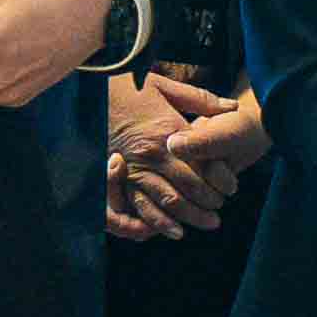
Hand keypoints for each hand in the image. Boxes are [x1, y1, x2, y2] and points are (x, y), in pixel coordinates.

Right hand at [104, 71, 258, 238]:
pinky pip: (136, 205)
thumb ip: (200, 99)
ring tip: (202, 226)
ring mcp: (133, 167)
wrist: (84, 90)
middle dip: (206, 205)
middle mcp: (153, 153)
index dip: (221, 180)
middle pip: (187, 188)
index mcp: (169, 132)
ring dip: (186, 218)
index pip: (203, 164)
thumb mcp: (164, 86)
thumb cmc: (126, 87)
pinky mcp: (115, 176)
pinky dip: (153, 221)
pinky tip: (168, 230)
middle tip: (217, 217)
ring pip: (165, 201)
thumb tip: (231, 107)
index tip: (231, 189)